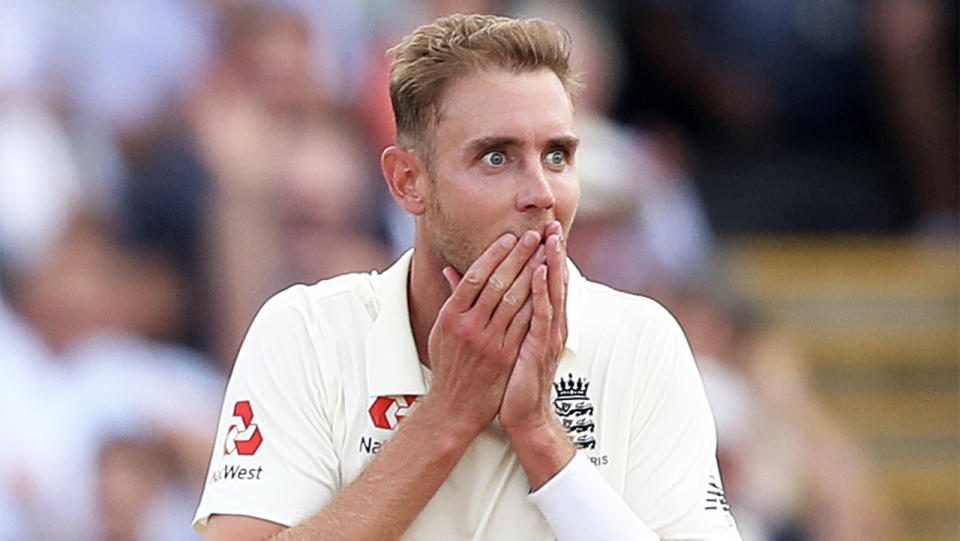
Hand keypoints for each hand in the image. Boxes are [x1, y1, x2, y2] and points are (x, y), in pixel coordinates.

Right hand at [423, 230, 545, 435]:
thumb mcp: (443, 331)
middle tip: (534, 235)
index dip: (494, 254)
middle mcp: (469, 326)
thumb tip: (450, 271)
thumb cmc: (449, 365)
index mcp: (451, 316)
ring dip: (532, 273)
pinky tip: (547, 285)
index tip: (509, 237)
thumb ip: (453, 299)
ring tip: (545, 253)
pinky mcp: (506, 356)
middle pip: (497, 283)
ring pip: (514, 300)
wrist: (455, 406)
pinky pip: (525, 323)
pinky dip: (536, 301)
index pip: (475, 276)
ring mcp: (489, 342)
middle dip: (518, 257)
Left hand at [499, 221, 567, 434]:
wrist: (522, 416)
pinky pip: (542, 315)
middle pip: (553, 282)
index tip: (544, 230)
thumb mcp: (499, 338)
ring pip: (551, 293)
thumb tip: (455, 277)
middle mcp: (548, 325)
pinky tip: (541, 272)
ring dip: (552, 264)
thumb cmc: (508, 379)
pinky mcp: (539, 348)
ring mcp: (546, 336)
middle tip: (553, 224)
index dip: (545, 256)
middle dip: (553, 252)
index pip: (545, 282)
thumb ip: (482, 306)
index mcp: (540, 322)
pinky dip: (543, 292)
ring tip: (551, 238)